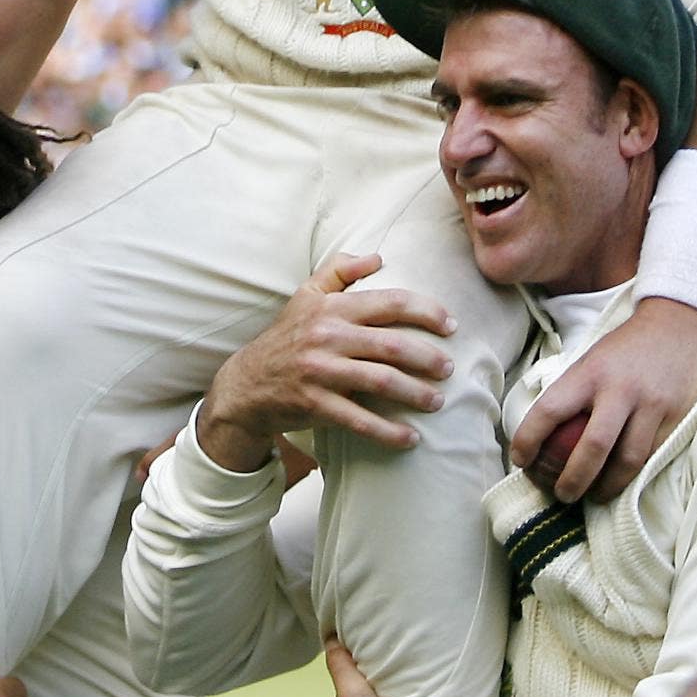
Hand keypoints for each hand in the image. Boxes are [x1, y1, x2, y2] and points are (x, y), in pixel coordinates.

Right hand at [195, 254, 454, 475]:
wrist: (246, 384)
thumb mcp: (305, 295)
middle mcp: (327, 336)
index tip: (450, 325)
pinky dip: (389, 432)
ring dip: (416, 393)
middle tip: (450, 368)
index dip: (426, 311)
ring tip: (438, 401)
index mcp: (332, 308)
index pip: (389, 302)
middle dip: (428, 358)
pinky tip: (411, 438)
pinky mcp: (315, 404)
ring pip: (381, 381)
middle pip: (392, 345)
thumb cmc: (286, 337)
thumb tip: (377, 257)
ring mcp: (320, 371)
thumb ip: (340, 270)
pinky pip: (359, 420)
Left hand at [510, 297, 696, 503]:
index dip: (528, 440)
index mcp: (589, 372)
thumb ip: (574, 392)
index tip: (520, 460)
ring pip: (627, 460)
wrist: (682, 322)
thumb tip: (545, 433)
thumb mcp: (592, 359)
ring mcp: (651, 405)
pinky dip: (634, 475)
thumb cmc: (626, 347)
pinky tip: (622, 482)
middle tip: (561, 495)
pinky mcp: (676, 416)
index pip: (549, 410)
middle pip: (591, 448)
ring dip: (606, 487)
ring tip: (593, 497)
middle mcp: (619, 389)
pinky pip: (652, 455)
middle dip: (572, 479)